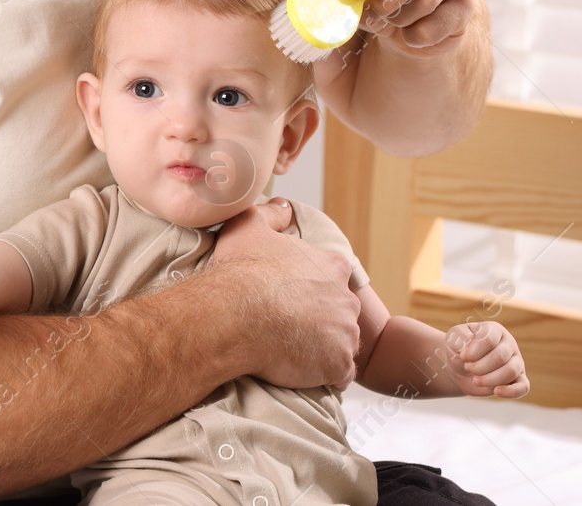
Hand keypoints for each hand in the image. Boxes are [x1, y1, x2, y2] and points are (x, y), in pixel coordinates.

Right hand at [210, 198, 361, 390]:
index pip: (334, 279)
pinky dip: (326, 375)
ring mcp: (345, 334)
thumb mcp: (249, 226)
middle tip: (291, 328)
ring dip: (324, 349)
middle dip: (323, 321)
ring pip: (342, 344)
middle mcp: (346, 299)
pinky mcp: (338, 365)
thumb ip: (271, 214)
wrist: (235, 316)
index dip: (313, 290)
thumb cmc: (241, 271)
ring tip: (294, 352)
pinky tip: (303, 371)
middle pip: (341, 313)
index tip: (292, 299)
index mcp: (331, 267)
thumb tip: (283, 206)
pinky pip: (340, 375)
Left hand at [443, 321, 529, 398]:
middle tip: (468, 368)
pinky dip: (511, 391)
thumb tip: (470, 341)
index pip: (489, 339)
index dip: (473, 352)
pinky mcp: (519, 380)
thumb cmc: (459, 351)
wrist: (461, 370)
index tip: (463, 357)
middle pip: (500, 357)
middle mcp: (509, 343)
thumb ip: (459, 337)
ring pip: (511, 371)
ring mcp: (516, 361)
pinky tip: (496, 391)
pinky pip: (523, 387)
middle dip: (479, 367)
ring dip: (489, 379)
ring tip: (476, 380)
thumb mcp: (453, 339)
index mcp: (494, 330)